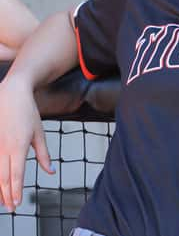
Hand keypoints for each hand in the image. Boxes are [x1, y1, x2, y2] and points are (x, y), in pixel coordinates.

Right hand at [0, 77, 53, 211]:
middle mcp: (4, 148)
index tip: (16, 203)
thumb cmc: (27, 113)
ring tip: (3, 201)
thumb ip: (44, 154)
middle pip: (4, 177)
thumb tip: (50, 171)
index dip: (16, 190)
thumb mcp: (39, 133)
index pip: (16, 174)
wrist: (11, 95)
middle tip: (11, 208)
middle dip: (7, 194)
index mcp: (18, 147)